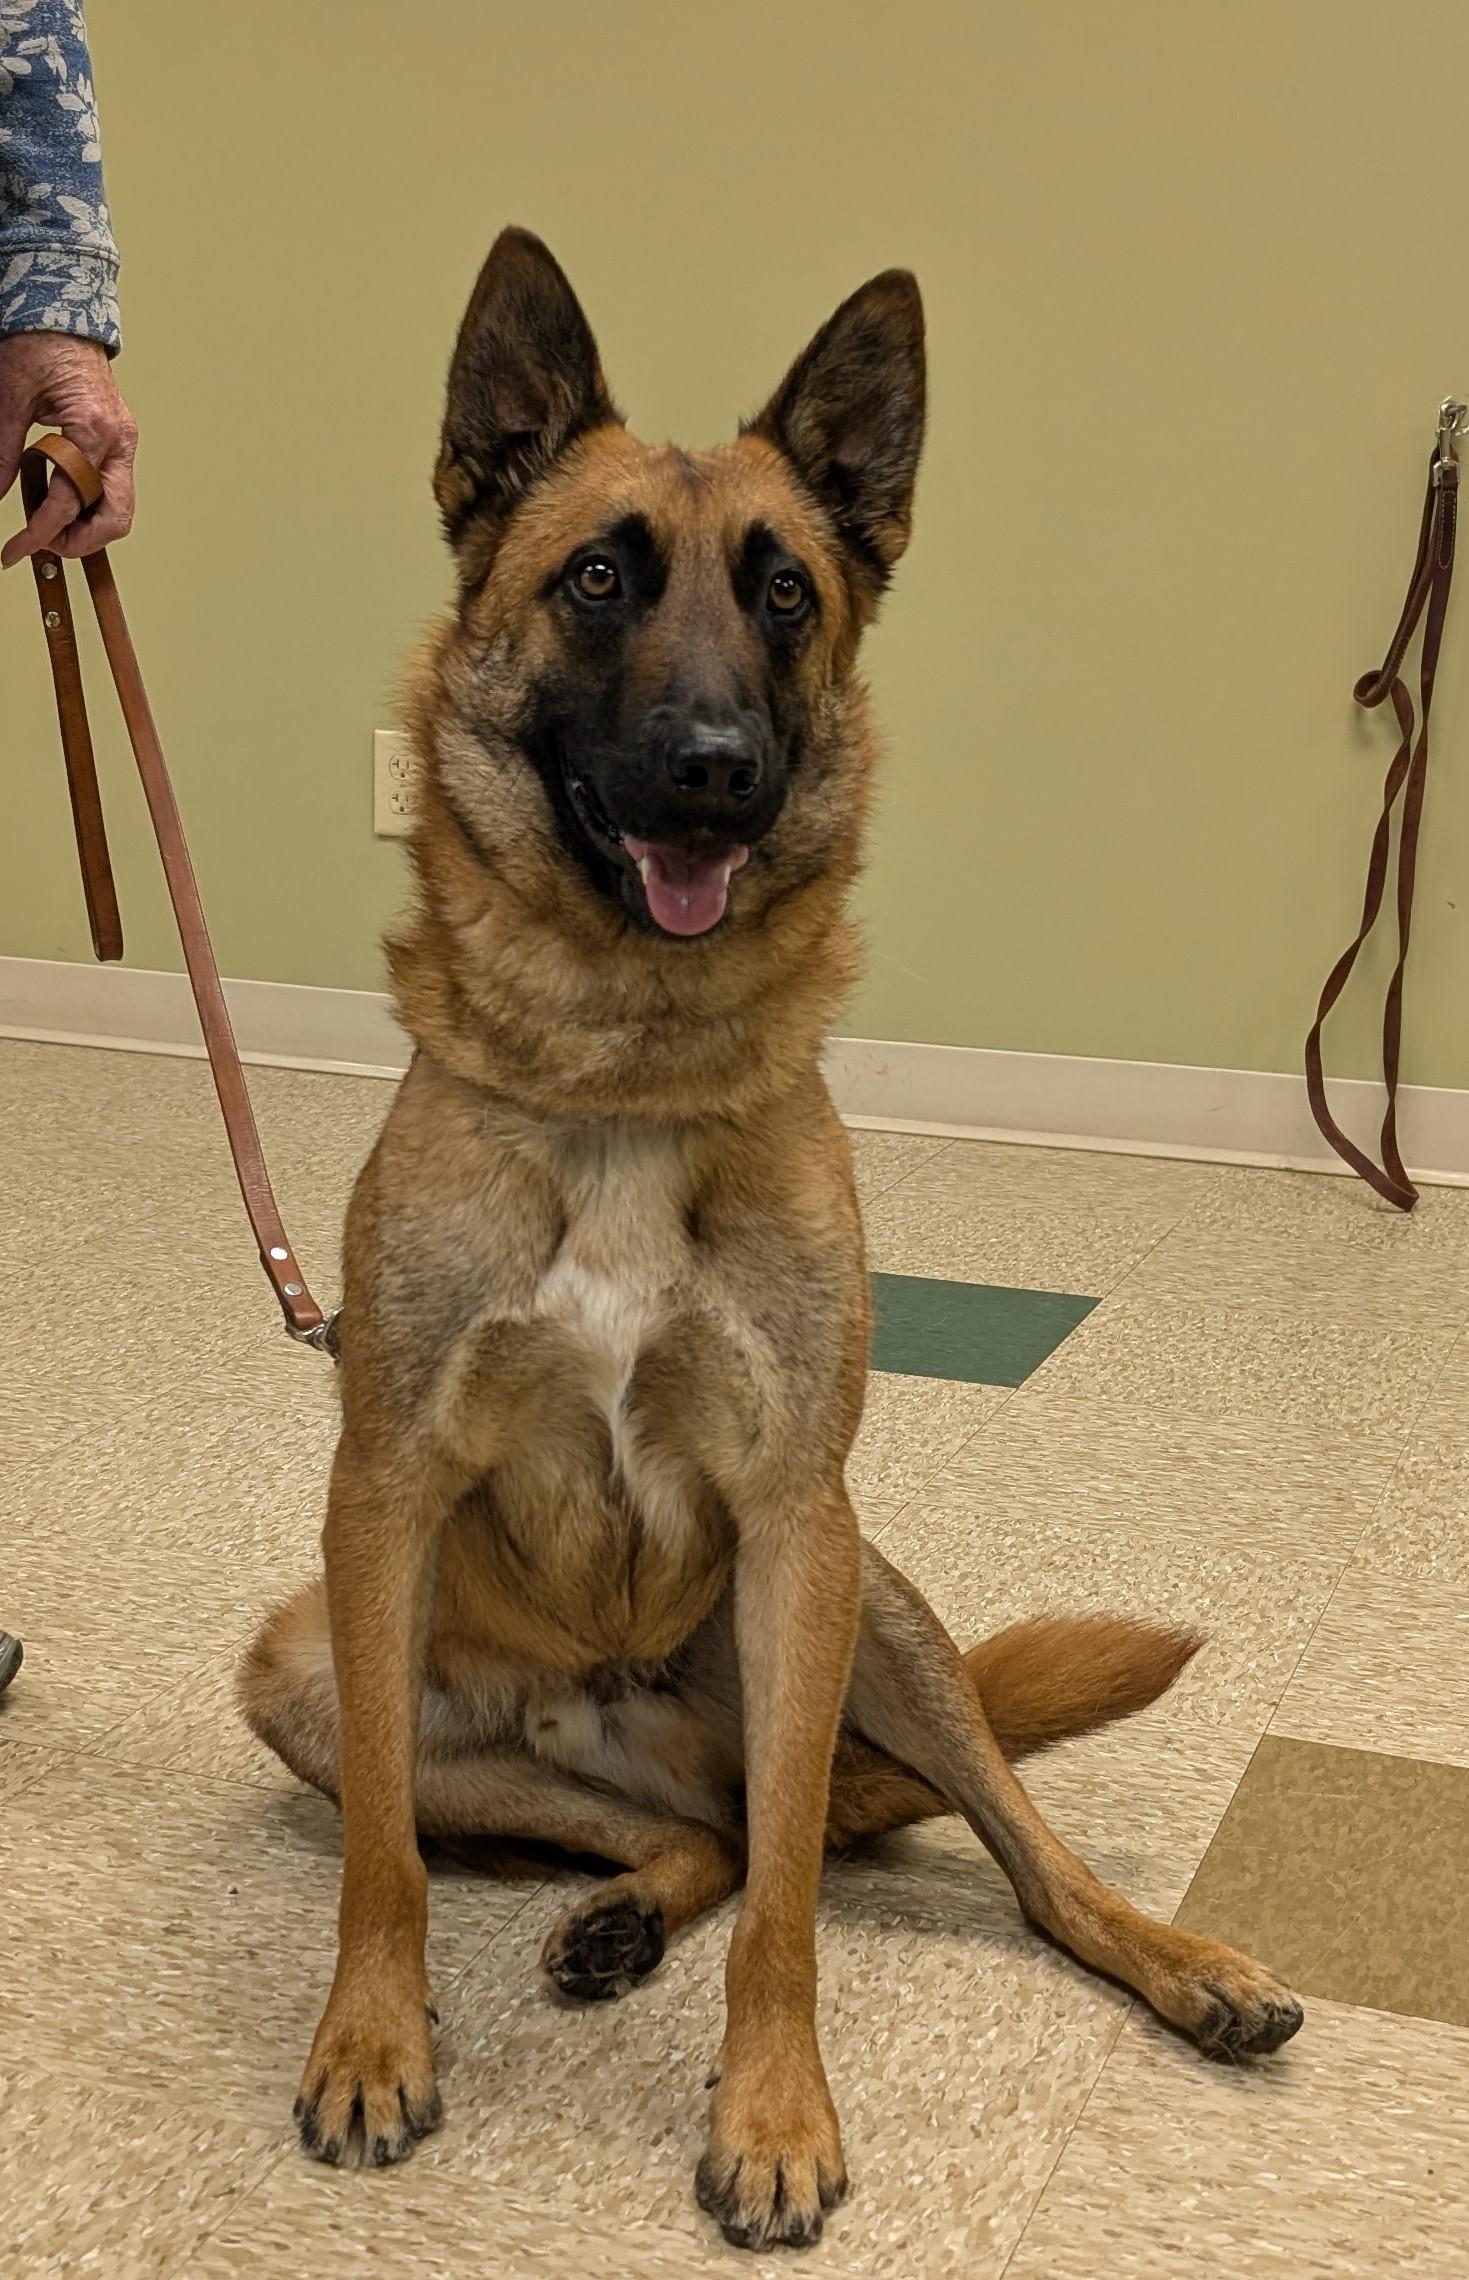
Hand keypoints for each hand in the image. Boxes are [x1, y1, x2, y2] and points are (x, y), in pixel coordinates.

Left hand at [0, 332, 137, 565]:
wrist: (61, 309)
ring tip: (47, 523)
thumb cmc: (38, 340)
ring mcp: (124, 442)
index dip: (40, 533)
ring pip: (118, 509)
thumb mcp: (9, 397)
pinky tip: (58, 497)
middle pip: (115, 518)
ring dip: (86, 526)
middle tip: (42, 545)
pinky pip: (111, 488)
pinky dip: (87, 504)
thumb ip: (2, 452)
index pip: (69, 502)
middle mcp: (118, 440)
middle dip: (80, 541)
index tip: (15, 550)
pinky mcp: (119, 441)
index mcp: (93, 428)